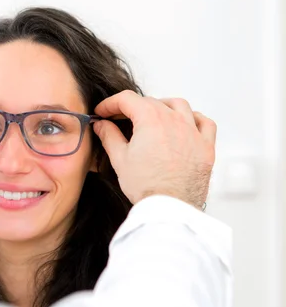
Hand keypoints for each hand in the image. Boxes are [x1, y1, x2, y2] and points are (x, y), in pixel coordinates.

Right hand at [93, 91, 215, 208]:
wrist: (169, 207)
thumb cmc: (146, 186)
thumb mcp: (119, 159)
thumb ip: (109, 136)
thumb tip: (102, 125)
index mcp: (151, 119)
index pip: (127, 100)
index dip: (110, 103)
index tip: (103, 112)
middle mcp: (174, 120)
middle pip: (151, 102)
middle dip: (132, 107)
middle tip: (119, 118)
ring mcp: (193, 132)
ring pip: (179, 106)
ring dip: (163, 106)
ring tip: (152, 115)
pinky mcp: (206, 147)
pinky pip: (204, 123)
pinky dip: (193, 118)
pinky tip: (185, 123)